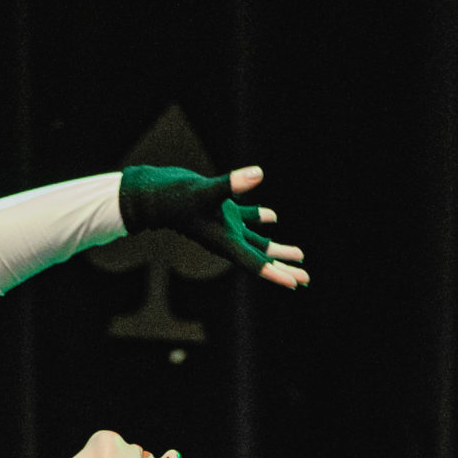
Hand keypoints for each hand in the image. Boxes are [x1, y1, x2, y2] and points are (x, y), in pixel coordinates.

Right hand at [120, 163, 310, 289]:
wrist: (151, 194)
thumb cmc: (172, 197)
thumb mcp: (203, 190)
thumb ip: (231, 185)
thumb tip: (258, 175)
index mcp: (223, 241)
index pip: (253, 262)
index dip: (275, 273)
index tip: (294, 283)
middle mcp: (226, 238)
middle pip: (259, 257)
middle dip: (283, 267)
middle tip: (305, 278)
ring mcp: (224, 225)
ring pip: (256, 241)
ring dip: (277, 248)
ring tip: (300, 255)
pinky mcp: (221, 210)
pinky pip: (245, 219)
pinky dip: (260, 220)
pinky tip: (273, 218)